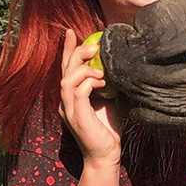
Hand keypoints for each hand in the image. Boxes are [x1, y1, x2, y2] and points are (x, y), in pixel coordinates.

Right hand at [59, 29, 121, 167]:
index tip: (71, 31)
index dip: (67, 49)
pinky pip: (77, 94)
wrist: (107, 154)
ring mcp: (70, 110)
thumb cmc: (110, 128)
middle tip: (94, 48)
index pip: (66, 68)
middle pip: (64, 70)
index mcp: (72, 95)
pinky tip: (102, 83)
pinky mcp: (77, 118)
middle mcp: (67, 101)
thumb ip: (109, 84)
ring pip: (67, 81)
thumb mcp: (111, 100)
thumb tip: (121, 63)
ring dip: (84, 71)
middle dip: (76, 54)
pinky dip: (88, 84)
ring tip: (102, 72)